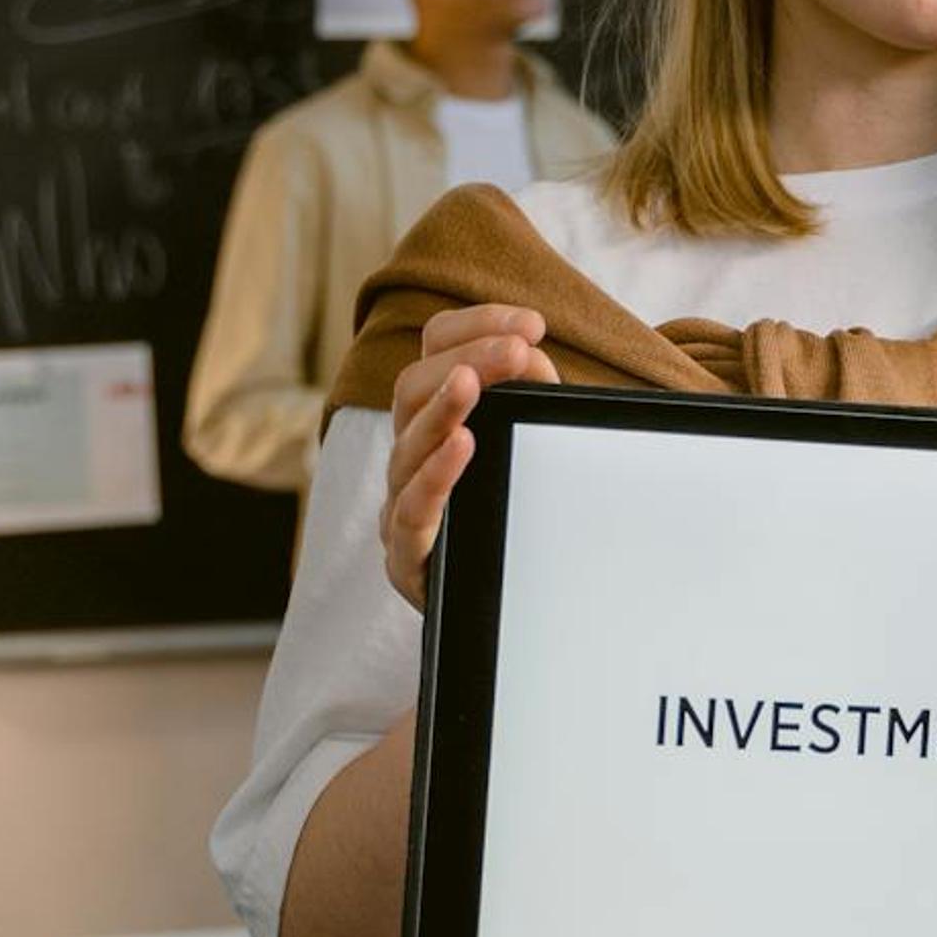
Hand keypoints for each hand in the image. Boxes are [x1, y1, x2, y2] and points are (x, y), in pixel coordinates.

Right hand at [381, 305, 557, 611]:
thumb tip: (530, 353)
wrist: (509, 613)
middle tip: (517, 348)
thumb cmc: (519, 518)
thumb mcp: (534, 444)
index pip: (438, 349)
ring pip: (406, 445)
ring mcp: (402, 503)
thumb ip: (533, 395)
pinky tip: (462, 446)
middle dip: (467, 358)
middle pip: (414, 387)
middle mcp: (410, 454)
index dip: (477, 325)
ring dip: (441, 409)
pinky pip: (410, 512)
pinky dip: (436, 476)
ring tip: (471, 382)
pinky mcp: (406, 557)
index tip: (534, 323)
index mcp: (436, 417)